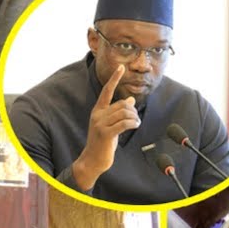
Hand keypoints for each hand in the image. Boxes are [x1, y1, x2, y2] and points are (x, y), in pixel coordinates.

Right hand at [71, 65, 138, 189]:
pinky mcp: (105, 134)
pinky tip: (135, 125)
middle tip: (136, 118)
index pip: (107, 91)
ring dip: (134, 117)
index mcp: (98, 111)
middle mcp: (98, 115)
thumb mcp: (111, 125)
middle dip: (133, 110)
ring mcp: (100, 124)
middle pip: (121, 104)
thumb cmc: (103, 143)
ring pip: (124, 113)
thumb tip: (130, 99)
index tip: (121, 67)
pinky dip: (133, 123)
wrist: (92, 160)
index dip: (114, 78)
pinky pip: (124, 123)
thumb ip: (118, 113)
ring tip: (136, 123)